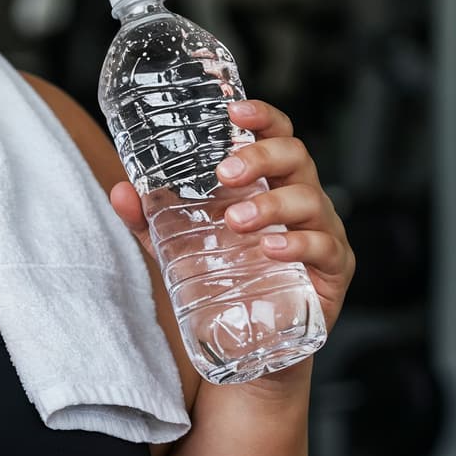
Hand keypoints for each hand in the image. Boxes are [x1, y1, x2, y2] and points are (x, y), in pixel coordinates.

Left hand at [107, 98, 356, 336]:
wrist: (256, 346)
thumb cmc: (229, 281)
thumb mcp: (182, 249)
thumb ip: (152, 221)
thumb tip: (120, 191)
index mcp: (272, 183)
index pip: (276, 135)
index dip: (262, 116)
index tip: (234, 109)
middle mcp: (302, 199)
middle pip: (296, 157)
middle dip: (261, 157)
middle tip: (225, 173)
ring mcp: (323, 231)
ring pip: (310, 200)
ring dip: (272, 205)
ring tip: (236, 221)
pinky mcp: (334, 269)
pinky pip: (324, 247)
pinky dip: (297, 245)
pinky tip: (270, 250)